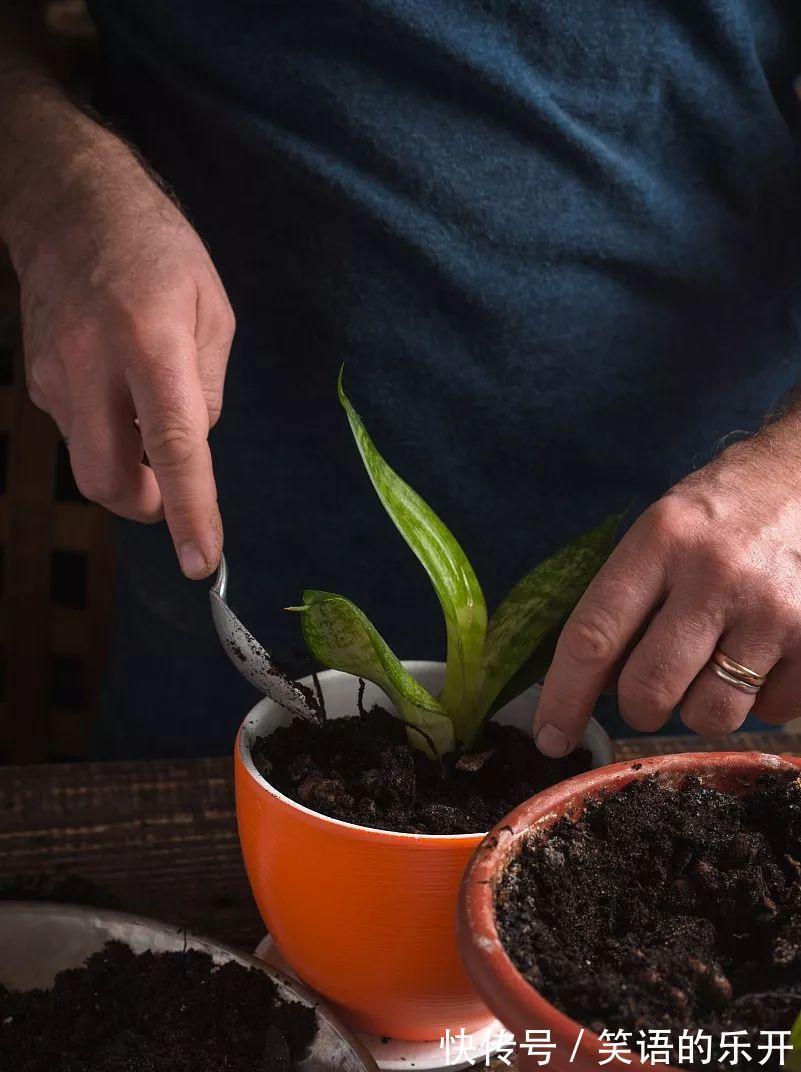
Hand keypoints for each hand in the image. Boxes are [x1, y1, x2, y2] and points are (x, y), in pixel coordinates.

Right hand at [5, 127, 233, 578]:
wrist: (68, 205)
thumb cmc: (160, 252)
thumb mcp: (213, 311)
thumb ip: (207, 390)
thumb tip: (189, 448)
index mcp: (153, 346)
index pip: (172, 447)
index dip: (188, 510)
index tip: (201, 562)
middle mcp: (94, 368)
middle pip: (109, 481)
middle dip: (147, 505)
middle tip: (173, 484)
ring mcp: (54, 377)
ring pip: (88, 464)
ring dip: (126, 468)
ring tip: (147, 415)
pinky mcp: (35, 381)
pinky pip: (76, 433)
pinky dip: (106, 434)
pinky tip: (117, 388)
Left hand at [534, 425, 800, 754]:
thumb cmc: (723, 512)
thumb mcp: (662, 529)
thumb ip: (627, 599)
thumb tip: (596, 687)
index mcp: (661, 541)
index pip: (594, 636)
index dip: (565, 697)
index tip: (550, 737)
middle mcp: (715, 575)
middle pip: (650, 690)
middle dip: (639, 708)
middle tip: (648, 694)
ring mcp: (773, 610)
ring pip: (711, 714)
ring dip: (699, 708)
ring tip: (712, 663)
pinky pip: (771, 712)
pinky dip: (758, 700)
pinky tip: (760, 656)